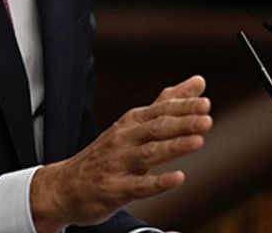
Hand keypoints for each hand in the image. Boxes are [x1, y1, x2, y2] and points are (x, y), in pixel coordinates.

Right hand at [30, 75, 211, 232]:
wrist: (65, 186)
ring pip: (149, 154)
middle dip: (182, 122)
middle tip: (206, 118)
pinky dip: (158, 182)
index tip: (204, 102)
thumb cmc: (107, 154)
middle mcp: (125, 140)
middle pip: (156, 128)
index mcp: (132, 123)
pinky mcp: (114, 189)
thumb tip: (198, 81)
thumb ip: (167, 103)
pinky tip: (178, 178)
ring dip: (174, 146)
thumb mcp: (134, 124)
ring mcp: (118, 164)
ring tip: (198, 141)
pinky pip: (138, 186)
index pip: (160, 110)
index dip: (183, 106)